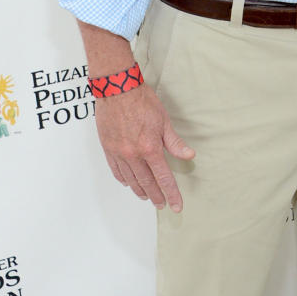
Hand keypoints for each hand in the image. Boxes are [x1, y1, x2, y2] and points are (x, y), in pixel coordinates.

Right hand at [94, 83, 193, 211]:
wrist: (117, 90)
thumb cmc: (142, 101)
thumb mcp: (164, 121)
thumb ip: (175, 143)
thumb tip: (188, 156)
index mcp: (150, 148)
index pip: (164, 178)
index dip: (171, 193)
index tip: (175, 205)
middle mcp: (133, 155)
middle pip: (146, 182)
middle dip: (156, 196)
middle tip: (162, 205)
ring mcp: (119, 153)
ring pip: (130, 179)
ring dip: (140, 190)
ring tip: (147, 197)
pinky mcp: (108, 148)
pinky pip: (116, 170)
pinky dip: (124, 179)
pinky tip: (128, 183)